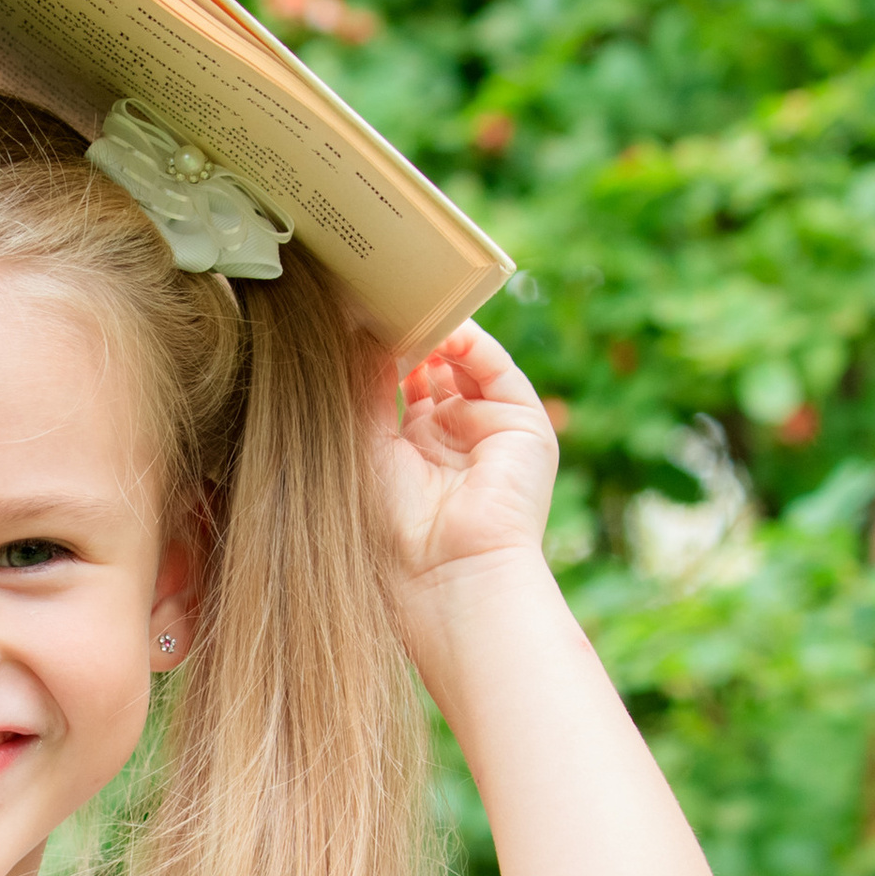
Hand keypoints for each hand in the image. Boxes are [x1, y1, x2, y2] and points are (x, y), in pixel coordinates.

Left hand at [368, 320, 558, 590]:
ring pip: (465, 363)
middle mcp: (451, 438)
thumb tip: (356, 335)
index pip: (399, 387)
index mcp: (412, 452)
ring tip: (405, 306)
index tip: (351, 322)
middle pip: (433, 369)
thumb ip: (365, 390)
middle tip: (378, 302)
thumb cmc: (395, 530)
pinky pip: (495, 367)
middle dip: (408, 337)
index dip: (379, 355)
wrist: (448, 573)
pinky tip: (441, 326)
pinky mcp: (522, 423)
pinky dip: (470, 341)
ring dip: (436, 333)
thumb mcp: (367, 447)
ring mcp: (488, 429)